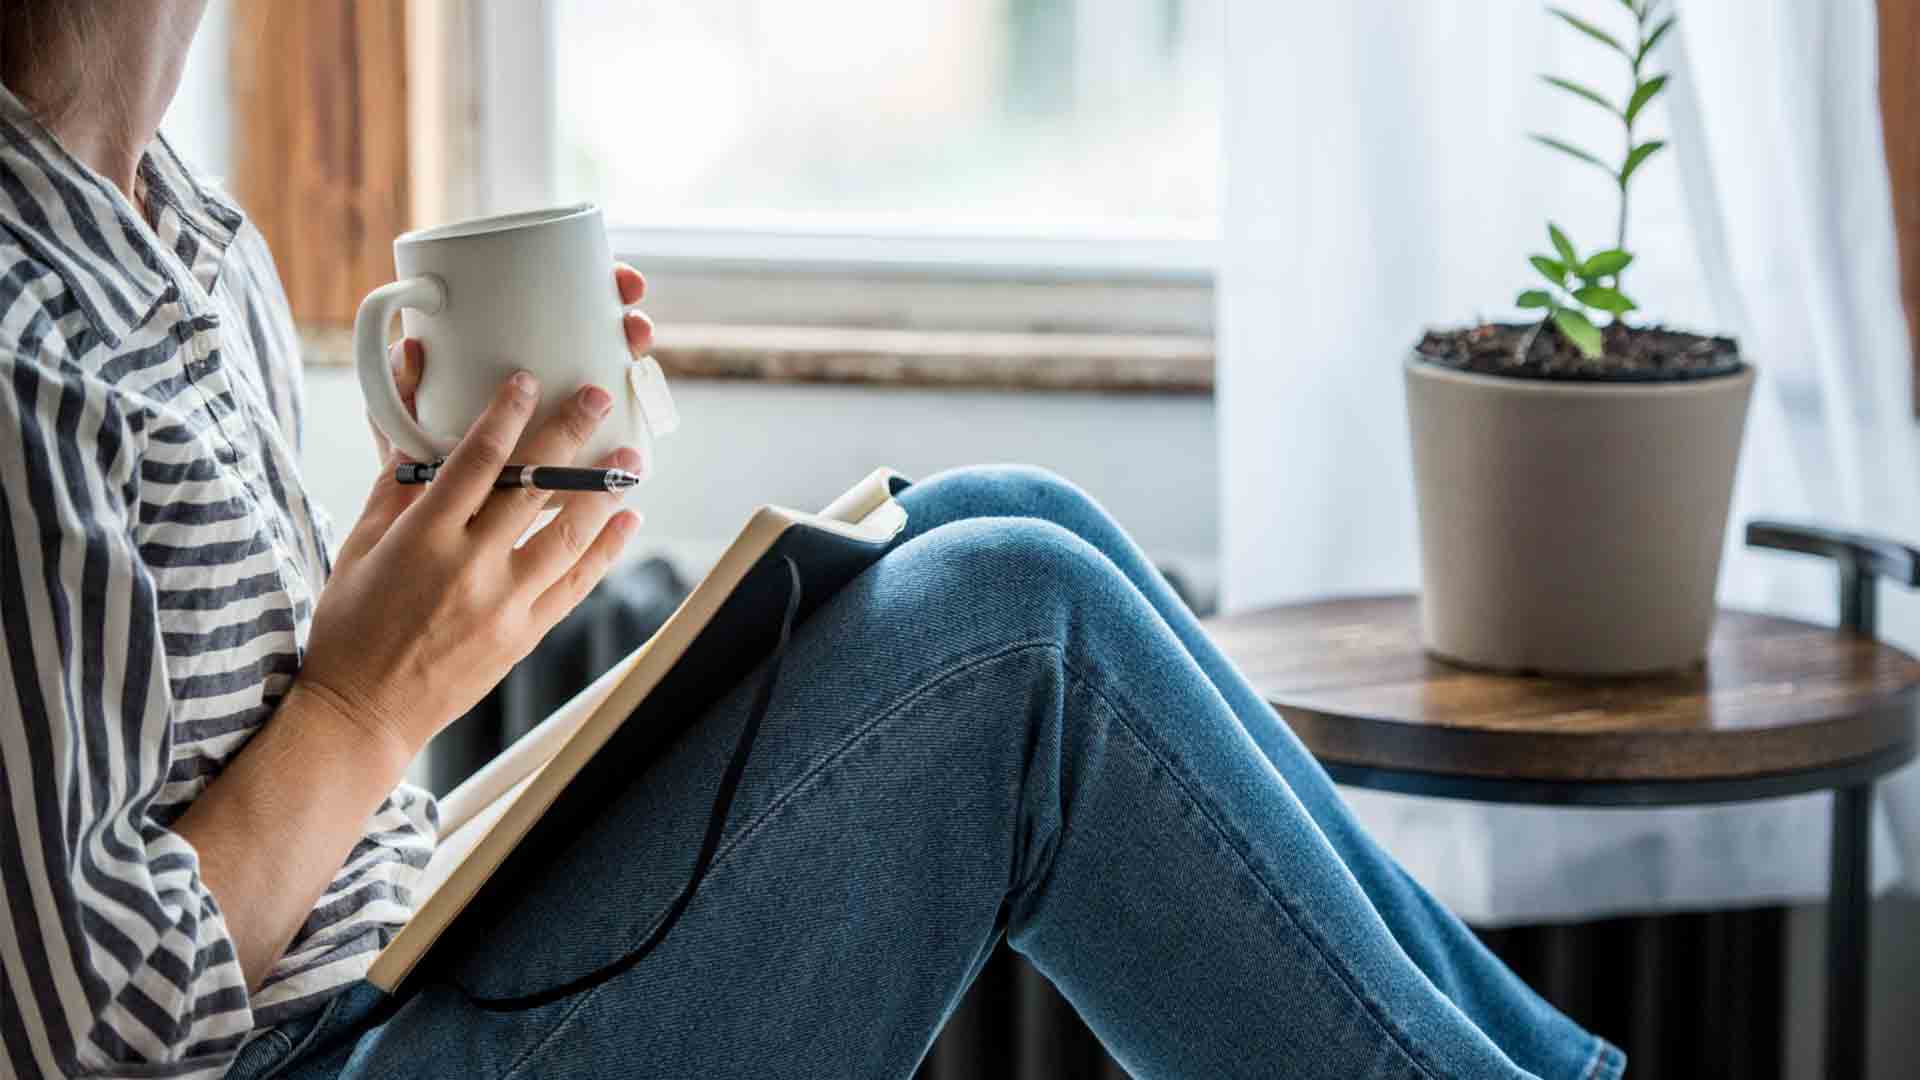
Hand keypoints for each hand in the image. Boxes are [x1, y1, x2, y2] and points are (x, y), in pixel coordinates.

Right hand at [306, 265, 656, 759]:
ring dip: (604, 490)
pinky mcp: (524, 636)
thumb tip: (414, 425)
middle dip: (572, 435)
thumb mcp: (358, 545)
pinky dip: (606, 550)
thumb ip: (395, 485)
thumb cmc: (351, 625)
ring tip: (629, 459)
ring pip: (569, 534)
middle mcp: (469, 566)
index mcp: (422, 537)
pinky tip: (626, 520)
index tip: (528, 382)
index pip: (477, 460)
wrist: (364, 712)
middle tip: (600, 399)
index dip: (507, 414)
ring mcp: (504, 604)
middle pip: (534, 486)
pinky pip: (577, 584)